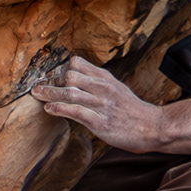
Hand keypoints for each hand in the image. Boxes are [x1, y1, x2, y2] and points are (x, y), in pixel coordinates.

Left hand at [29, 55, 169, 151]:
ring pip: (70, 92)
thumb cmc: (133, 111)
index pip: (77, 63)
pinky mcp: (100, 122)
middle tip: (38, 86)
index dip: (60, 68)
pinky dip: (59, 109)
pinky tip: (49, 109)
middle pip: (70, 75)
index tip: (50, 76)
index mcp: (105, 78)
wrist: (153, 126)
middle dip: (51, 80)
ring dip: (49, 92)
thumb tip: (77, 76)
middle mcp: (103, 88)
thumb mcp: (117, 88)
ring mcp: (102, 104)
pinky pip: (76, 112)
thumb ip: (98, 82)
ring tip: (37, 93)